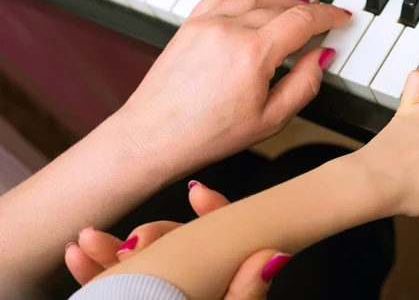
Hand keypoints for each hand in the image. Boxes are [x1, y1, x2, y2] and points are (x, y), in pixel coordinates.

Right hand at [65, 182, 287, 298]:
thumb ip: (246, 296)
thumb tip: (272, 256)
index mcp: (225, 280)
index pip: (225, 236)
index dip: (215, 211)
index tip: (200, 196)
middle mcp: (195, 281)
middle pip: (176, 244)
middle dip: (151, 235)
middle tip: (134, 240)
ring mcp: (165, 289)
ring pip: (139, 261)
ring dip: (110, 250)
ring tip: (88, 242)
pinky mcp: (138, 296)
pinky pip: (113, 283)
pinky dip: (94, 271)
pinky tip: (78, 259)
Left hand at [117, 0, 350, 178]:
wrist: (154, 136)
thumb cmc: (207, 134)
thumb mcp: (270, 120)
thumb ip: (303, 84)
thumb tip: (321, 57)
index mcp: (254, 53)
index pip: (302, 21)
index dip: (328, 16)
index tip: (341, 17)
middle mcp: (230, 30)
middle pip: (280, 7)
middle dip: (307, 11)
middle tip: (322, 20)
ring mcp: (207, 24)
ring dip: (280, 0)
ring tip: (296, 6)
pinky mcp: (190, 25)